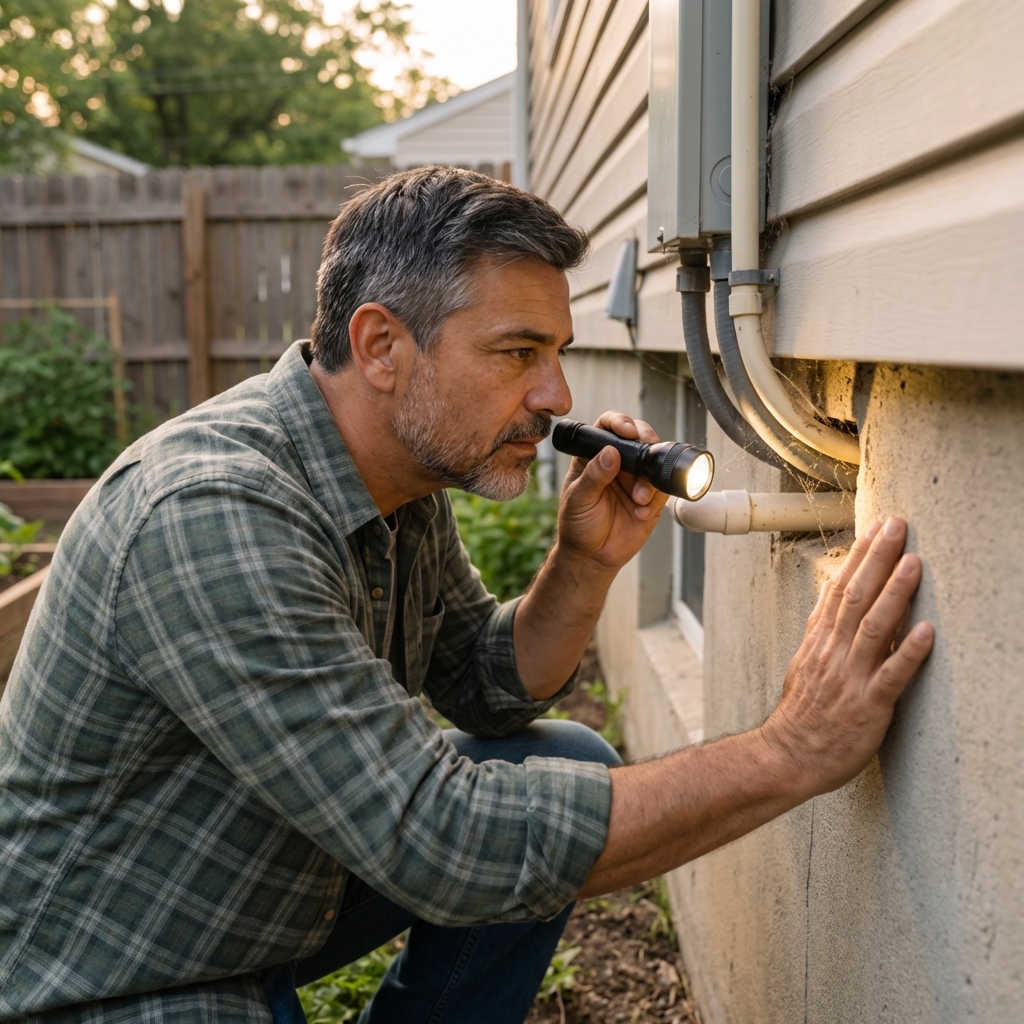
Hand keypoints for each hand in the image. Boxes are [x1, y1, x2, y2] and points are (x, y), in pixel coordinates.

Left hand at [554, 410, 668, 573]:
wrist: (592, 557)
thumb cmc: (577, 526)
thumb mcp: (578, 499)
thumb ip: (594, 477)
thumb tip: (610, 451)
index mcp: (593, 456)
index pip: (607, 427)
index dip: (619, 422)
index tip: (627, 430)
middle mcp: (617, 463)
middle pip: (638, 437)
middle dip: (646, 440)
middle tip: (646, 451)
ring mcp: (635, 479)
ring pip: (654, 462)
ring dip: (650, 478)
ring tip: (639, 499)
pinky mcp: (651, 498)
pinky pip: (663, 489)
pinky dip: (656, 499)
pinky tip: (641, 512)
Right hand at [760, 517, 933, 796]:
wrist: (789, 756)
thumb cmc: (803, 714)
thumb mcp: (805, 662)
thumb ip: (821, 627)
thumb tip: (831, 590)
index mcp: (819, 640)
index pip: (839, 588)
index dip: (859, 556)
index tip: (876, 527)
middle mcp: (833, 652)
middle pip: (856, 597)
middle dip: (878, 559)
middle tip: (897, 526)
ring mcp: (850, 678)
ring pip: (873, 628)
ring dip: (895, 593)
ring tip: (914, 563)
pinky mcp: (868, 706)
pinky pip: (891, 676)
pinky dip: (908, 653)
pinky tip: (926, 632)